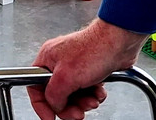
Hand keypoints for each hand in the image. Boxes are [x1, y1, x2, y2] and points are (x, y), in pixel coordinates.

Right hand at [29, 20, 146, 119]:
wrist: (120, 42)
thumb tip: (55, 106)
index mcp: (47, 59)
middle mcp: (59, 63)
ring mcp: (75, 67)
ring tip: (92, 100)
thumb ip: (54, 96)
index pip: (35, 88)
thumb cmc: (94, 49)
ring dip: (83, 102)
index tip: (50, 119)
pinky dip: (93, 95)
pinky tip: (99, 92)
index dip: (42, 106)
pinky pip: (87, 91)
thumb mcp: (66, 77)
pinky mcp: (89, 71)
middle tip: (78, 114)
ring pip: (73, 95)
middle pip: (57, 95)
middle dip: (69, 107)